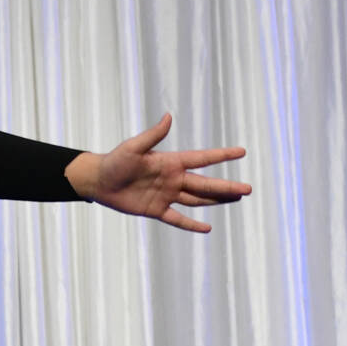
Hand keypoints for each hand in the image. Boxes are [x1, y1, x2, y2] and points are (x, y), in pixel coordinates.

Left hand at [66, 113, 249, 232]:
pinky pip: (177, 219)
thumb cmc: (114, 160)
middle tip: (248, 189)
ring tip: (236, 199)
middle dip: (227, 187)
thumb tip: (168, 117)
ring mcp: (167, 195)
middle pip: (206, 184)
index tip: (242, 152)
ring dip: (216, 200)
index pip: (202, 159)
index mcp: (171, 162)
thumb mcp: (133, 147)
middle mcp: (173, 179)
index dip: (222, 156)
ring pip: (197, 200)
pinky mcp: (157, 210)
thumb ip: (153, 135)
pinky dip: (191, 224)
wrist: (98, 181)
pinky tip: (207, 228)